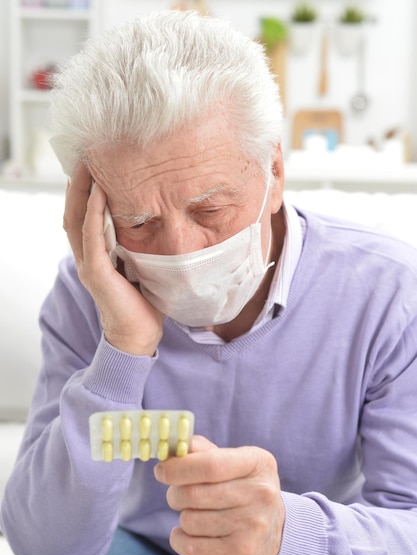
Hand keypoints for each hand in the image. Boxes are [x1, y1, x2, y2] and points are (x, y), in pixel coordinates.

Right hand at [64, 164, 163, 355]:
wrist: (140, 335)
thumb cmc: (145, 302)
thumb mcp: (143, 265)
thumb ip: (141, 245)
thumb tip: (160, 220)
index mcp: (96, 255)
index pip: (83, 215)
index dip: (84, 190)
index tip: (93, 164)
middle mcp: (86, 257)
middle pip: (73, 212)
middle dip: (77, 183)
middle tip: (84, 154)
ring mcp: (88, 264)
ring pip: (76, 220)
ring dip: (80, 191)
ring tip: (87, 164)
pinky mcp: (96, 273)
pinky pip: (92, 237)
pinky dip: (94, 213)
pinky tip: (99, 193)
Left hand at [154, 436, 284, 554]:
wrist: (276, 531)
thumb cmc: (244, 488)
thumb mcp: (234, 462)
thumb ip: (203, 451)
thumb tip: (174, 447)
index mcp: (257, 462)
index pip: (210, 465)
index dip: (178, 468)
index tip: (161, 471)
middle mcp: (260, 493)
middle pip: (194, 494)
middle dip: (175, 494)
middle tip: (177, 494)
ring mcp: (253, 524)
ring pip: (190, 520)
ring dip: (183, 517)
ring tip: (195, 514)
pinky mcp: (242, 551)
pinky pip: (192, 547)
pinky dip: (179, 540)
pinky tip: (185, 534)